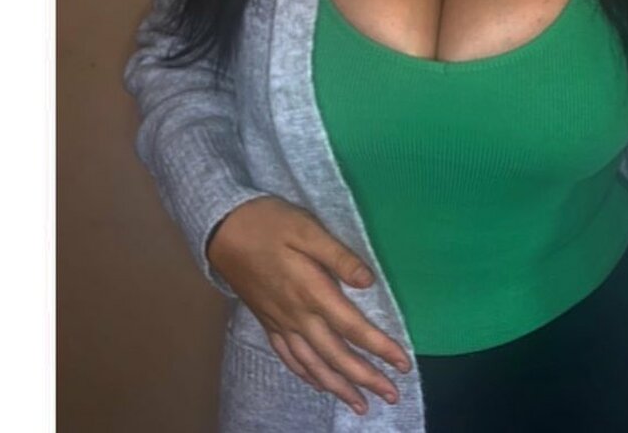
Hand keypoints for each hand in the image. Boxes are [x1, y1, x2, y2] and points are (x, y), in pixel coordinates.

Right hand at [207, 196, 410, 415]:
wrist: (224, 230)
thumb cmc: (271, 223)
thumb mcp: (308, 229)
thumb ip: (339, 256)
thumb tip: (369, 282)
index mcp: (312, 291)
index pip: (353, 328)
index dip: (379, 348)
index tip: (402, 363)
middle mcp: (297, 315)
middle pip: (336, 355)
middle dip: (366, 378)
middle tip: (392, 395)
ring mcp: (280, 323)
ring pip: (313, 365)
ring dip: (339, 386)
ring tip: (360, 404)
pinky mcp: (267, 323)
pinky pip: (290, 358)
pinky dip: (307, 375)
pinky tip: (319, 384)